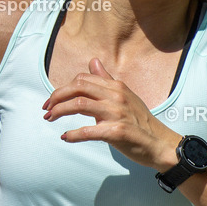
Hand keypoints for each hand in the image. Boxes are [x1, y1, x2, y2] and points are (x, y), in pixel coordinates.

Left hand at [43, 58, 179, 170]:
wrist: (160, 144)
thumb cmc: (141, 122)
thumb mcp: (125, 96)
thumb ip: (107, 81)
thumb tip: (93, 62)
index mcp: (117, 87)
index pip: (83, 79)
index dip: (64, 88)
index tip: (53, 100)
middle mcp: (116, 96)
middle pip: (78, 87)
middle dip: (56, 97)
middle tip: (46, 109)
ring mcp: (117, 114)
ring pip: (79, 104)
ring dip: (59, 111)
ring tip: (49, 119)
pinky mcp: (117, 133)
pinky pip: (88, 131)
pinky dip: (73, 134)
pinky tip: (65, 137)